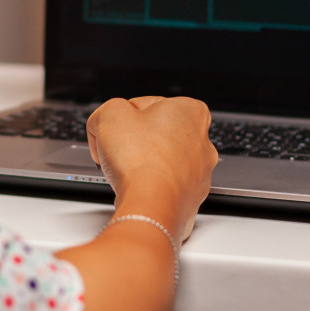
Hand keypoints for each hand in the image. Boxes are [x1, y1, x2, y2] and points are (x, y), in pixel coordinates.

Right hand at [86, 96, 216, 240]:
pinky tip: (137, 187)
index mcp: (191, 111)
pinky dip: (150, 186)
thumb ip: (108, 109)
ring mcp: (200, 172)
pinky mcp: (192, 198)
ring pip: (162, 161)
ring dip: (144, 163)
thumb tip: (106, 120)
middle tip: (120, 149)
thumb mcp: (109, 114)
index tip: (115, 130)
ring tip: (127, 171)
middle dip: (137, 140)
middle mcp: (203, 141)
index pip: (145, 105)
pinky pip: (164, 185)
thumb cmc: (140, 160)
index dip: (123, 117)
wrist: (150, 205)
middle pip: (157, 134)